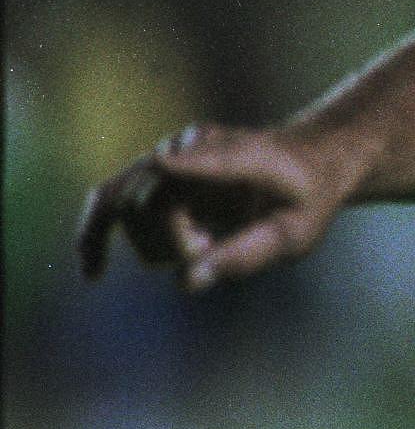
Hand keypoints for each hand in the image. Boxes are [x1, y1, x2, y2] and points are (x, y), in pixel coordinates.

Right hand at [76, 123, 353, 291]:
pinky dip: (94, 234)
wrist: (307, 162)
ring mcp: (169, 154)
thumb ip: (246, 254)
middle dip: (171, 244)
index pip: (201, 160)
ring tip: (202, 244)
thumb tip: (186, 281)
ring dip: (153, 245)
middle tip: (209, 251)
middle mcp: (195, 146)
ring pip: (124, 206)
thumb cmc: (305, 198)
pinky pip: (108, 199)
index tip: (163, 164)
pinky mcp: (154, 172)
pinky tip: (93, 274)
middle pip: (148, 202)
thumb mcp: (296, 232)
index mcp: (241, 153)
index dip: (183, 163)